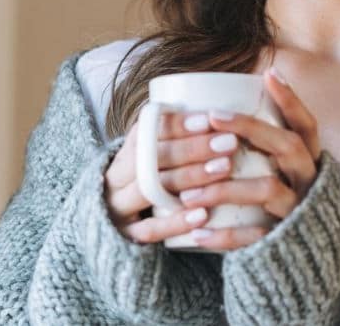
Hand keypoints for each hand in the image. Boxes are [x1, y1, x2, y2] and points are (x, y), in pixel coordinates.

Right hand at [103, 109, 241, 243]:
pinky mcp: (125, 236)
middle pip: (153, 157)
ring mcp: (119, 206)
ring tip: (224, 168)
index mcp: (127, 149)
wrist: (110, 223)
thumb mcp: (156, 153)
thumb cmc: (151, 177)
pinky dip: (176, 221)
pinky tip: (203, 214)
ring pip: (152, 188)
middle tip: (229, 143)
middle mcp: (118, 175)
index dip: (178, 124)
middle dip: (194, 148)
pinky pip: (150, 229)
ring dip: (190, 177)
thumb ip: (182, 134)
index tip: (210, 119)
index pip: (148, 129)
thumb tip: (226, 103)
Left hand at [177, 67, 320, 250]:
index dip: (291, 98)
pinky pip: (254, 237)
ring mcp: (299, 211)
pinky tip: (197, 232)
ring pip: (268, 190)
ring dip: (225, 186)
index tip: (268, 73)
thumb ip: (268, 143)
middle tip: (213, 117)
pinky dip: (224, 236)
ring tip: (188, 192)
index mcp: (310, 158)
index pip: (307, 123)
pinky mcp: (284, 242)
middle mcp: (309, 180)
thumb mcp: (285, 169)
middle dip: (251, 128)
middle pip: (288, 146)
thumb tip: (240, 94)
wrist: (305, 261)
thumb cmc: (284, 199)